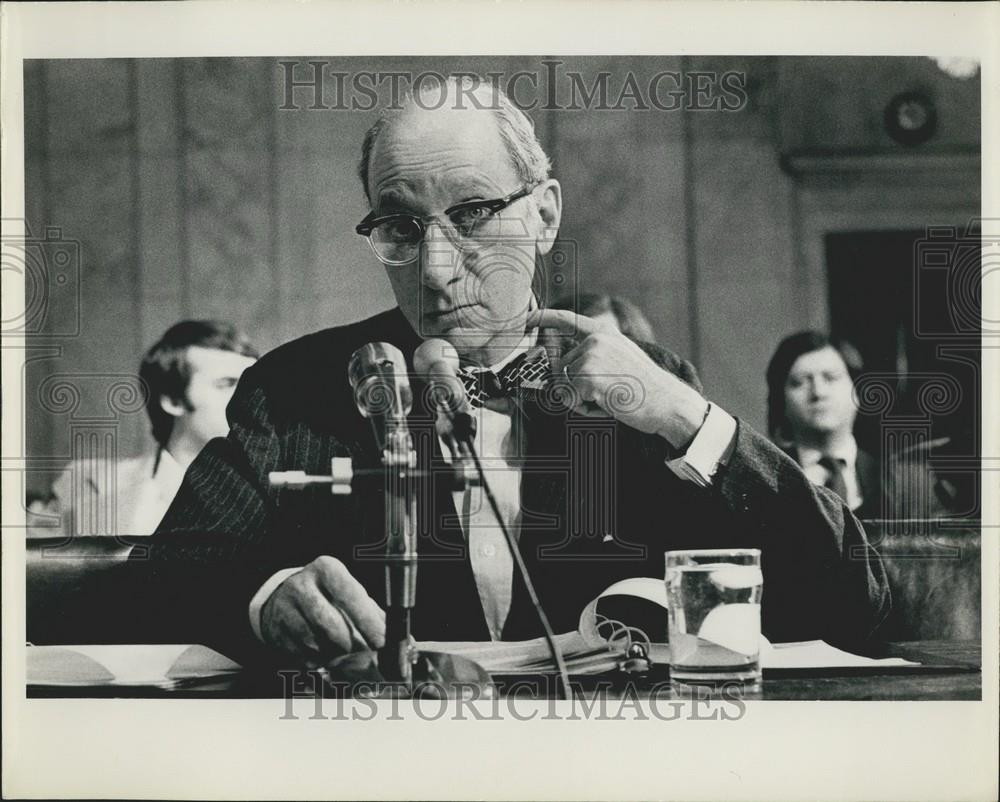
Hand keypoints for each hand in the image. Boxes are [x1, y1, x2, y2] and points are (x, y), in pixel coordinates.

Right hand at [260, 556, 385, 666]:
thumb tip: (405, 641)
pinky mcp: (276, 632)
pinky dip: (319, 660)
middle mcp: (303, 585)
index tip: (382, 642)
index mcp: (327, 569)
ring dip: (335, 655)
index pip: (351, 596)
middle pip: (333, 627)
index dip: (368, 622)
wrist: (282, 598)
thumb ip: (374, 614)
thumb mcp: (347, 592)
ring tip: (340, 649)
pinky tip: (321, 651)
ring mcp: (285, 609)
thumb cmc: (326, 596)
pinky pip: (304, 657)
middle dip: (352, 645)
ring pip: (319, 645)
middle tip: (363, 652)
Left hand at [526, 309, 708, 448]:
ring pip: (564, 387)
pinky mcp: (587, 377)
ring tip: (611, 397)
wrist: (668, 402)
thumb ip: (594, 357)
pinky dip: (586, 410)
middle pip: (562, 369)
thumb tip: (562, 370)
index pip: (567, 319)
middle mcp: (594, 340)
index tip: (525, 319)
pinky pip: (570, 401)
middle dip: (577, 387)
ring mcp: (590, 357)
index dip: (543, 317)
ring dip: (582, 400)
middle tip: (609, 392)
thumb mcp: (620, 360)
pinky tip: (609, 405)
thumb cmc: (645, 388)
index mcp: (603, 333)